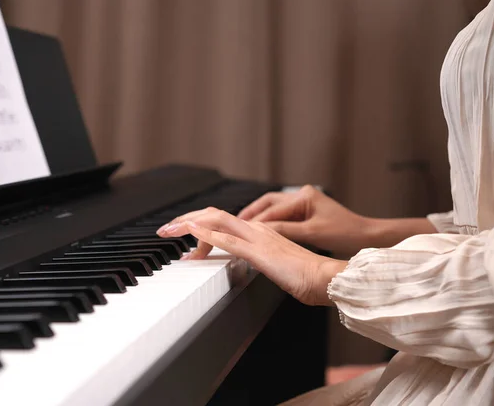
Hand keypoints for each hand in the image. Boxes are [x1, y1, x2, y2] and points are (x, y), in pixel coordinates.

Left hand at [156, 207, 346, 305]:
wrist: (327, 279)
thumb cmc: (307, 276)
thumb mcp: (275, 266)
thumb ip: (259, 260)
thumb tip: (243, 265)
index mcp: (261, 231)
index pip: (223, 220)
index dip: (199, 222)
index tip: (182, 232)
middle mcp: (257, 229)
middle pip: (214, 214)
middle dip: (186, 219)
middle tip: (166, 229)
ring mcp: (258, 238)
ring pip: (216, 222)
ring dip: (188, 224)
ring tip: (169, 230)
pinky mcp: (260, 253)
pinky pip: (228, 240)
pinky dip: (206, 235)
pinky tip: (191, 233)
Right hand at [238, 185, 371, 255]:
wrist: (365, 237)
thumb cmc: (345, 233)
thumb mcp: (312, 233)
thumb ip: (285, 230)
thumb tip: (261, 231)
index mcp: (304, 196)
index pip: (272, 210)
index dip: (255, 221)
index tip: (238, 229)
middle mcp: (302, 196)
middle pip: (268, 203)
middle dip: (251, 213)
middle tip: (234, 223)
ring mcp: (305, 204)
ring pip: (274, 209)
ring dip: (260, 218)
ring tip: (244, 228)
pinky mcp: (307, 213)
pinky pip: (282, 216)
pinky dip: (271, 223)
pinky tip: (263, 232)